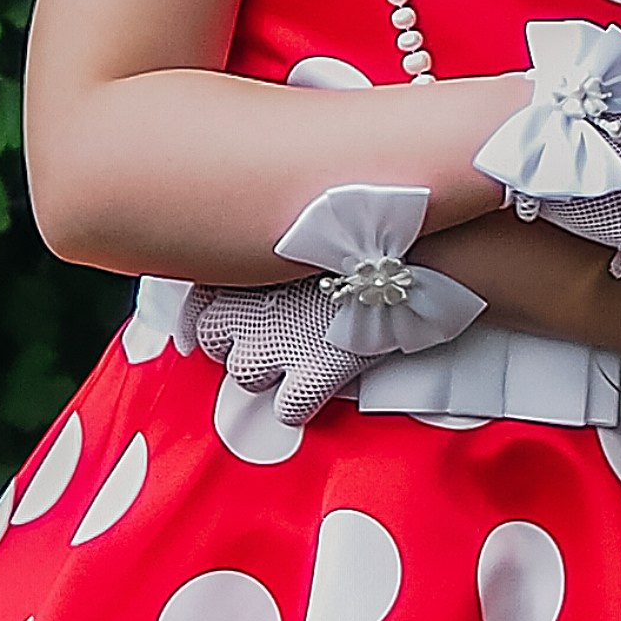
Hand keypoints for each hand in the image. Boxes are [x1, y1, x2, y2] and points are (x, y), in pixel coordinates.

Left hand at [186, 183, 485, 426]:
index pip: (197, 296)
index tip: (218, 316)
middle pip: (214, 338)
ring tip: (302, 348)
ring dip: (269, 367)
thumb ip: (282, 232)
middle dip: (240, 337)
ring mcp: (279, 339)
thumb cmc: (375, 218)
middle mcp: (251, 299)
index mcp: (247, 256)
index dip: (208, 312)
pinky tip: (321, 380)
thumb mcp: (314, 213)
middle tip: (278, 326)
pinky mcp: (314, 372)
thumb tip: (271, 228)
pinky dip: (302, 400)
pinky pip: (287, 407)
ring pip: (245, 374)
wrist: (423, 245)